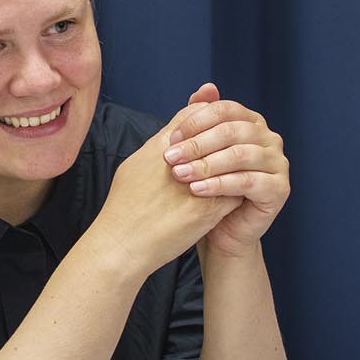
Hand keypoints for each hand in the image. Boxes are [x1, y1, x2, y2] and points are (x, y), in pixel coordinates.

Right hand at [93, 113, 238, 276]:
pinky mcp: (208, 209)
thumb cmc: (123, 208)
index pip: (193, 116)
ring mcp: (197, 184)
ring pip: (231, 162)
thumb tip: (173, 140)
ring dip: (235, 164)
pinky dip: (237, 190)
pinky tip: (236, 195)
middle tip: (233, 145)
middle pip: (216, 135)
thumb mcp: (133, 167)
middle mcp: (181, 160)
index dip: (206, 118)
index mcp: (160, 146)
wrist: (122, 243)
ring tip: (237, 170)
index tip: (213, 127)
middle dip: (226, 139)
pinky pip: (236, 192)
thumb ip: (155, 149)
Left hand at [162, 84, 289, 255]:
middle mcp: (269, 139)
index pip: (224, 110)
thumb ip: (201, 120)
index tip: (170, 138)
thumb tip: (207, 87)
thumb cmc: (208, 189)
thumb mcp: (200, 152)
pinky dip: (220, 185)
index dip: (195, 121)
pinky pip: (248, 182)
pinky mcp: (280, 189)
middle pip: (232, 131)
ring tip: (180, 175)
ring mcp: (278, 163)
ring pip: (240, 155)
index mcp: (251, 123)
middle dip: (197, 143)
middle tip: (170, 157)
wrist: (220, 231)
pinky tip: (197, 191)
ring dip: (206, 164)